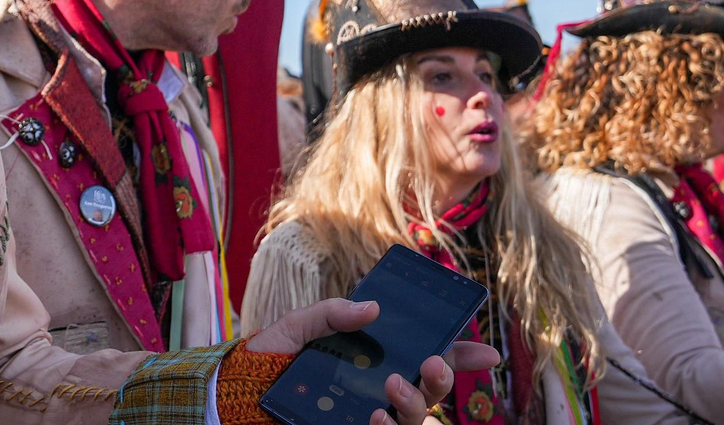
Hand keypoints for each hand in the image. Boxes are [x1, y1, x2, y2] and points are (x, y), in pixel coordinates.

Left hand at [251, 299, 500, 424]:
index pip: (429, 356)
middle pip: (432, 388)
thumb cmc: (271, 358)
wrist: (236, 393)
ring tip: (393, 386)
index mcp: (376, 357)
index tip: (487, 352)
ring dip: (416, 403)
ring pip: (417, 416)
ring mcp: (370, 414)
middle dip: (443, 376)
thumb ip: (332, 313)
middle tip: (430, 362)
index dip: (463, 355)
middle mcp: (380, 388)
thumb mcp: (297, 326)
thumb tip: (373, 310)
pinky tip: (376, 418)